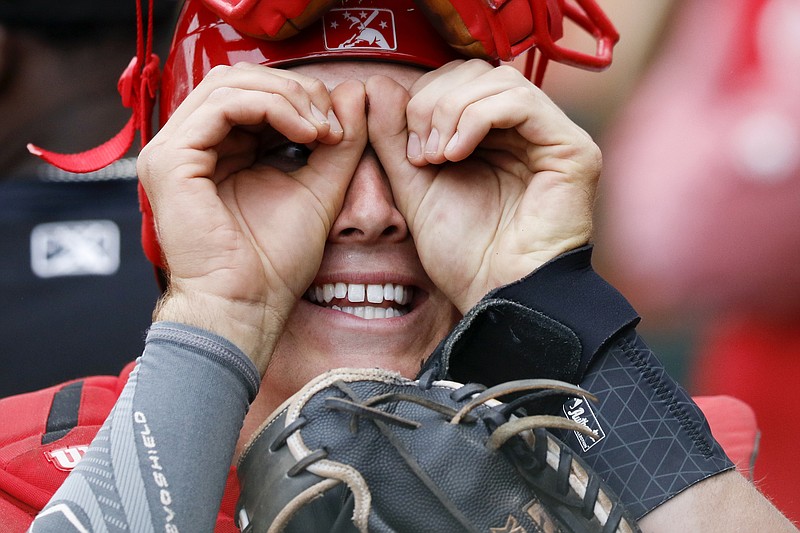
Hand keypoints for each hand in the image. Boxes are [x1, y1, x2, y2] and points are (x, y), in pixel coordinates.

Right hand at [138, 63, 366, 371]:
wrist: (248, 305)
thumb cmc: (276, 262)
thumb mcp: (318, 189)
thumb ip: (337, 144)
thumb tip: (354, 93)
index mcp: (216, 152)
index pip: (252, 94)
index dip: (299, 96)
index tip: (340, 127)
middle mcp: (190, 147)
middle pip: (239, 80)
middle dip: (296, 91)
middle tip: (333, 122)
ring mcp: (173, 151)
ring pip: (229, 84)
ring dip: (288, 97)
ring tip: (321, 129)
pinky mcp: (170, 161)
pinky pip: (221, 105)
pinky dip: (271, 107)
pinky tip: (304, 132)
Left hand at [366, 60, 600, 311]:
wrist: (495, 295)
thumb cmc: (462, 253)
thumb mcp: (415, 185)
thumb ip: (394, 137)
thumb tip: (375, 83)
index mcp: (493, 137)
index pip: (459, 81)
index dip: (425, 99)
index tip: (410, 149)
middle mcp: (526, 132)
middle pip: (477, 72)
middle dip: (434, 103)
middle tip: (422, 152)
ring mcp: (552, 138)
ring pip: (498, 81)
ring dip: (452, 111)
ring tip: (438, 157)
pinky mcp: (572, 149)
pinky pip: (521, 102)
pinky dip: (477, 117)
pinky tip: (456, 153)